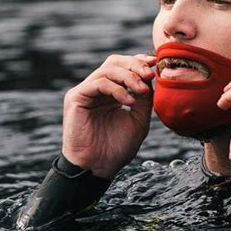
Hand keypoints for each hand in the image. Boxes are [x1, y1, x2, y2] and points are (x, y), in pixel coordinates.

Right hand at [62, 53, 155, 177]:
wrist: (97, 168)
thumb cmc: (116, 148)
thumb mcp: (138, 120)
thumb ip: (144, 98)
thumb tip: (150, 77)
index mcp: (111, 93)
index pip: (124, 67)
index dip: (139, 62)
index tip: (155, 66)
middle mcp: (97, 89)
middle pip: (114, 62)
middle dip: (134, 64)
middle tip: (150, 74)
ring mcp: (86, 92)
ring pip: (108, 69)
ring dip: (129, 77)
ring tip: (142, 90)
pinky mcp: (76, 97)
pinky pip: (98, 83)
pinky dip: (116, 89)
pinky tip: (128, 101)